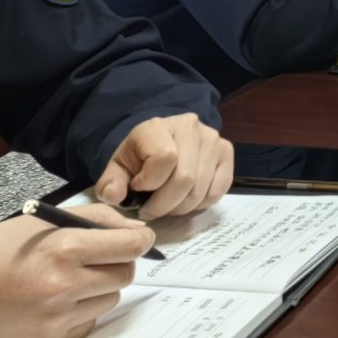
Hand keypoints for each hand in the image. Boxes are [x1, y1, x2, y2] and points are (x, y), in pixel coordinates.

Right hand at [0, 205, 152, 337]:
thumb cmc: (5, 249)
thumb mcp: (48, 219)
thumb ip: (98, 219)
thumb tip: (136, 232)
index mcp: (64, 248)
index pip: (131, 246)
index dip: (139, 240)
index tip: (137, 239)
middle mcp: (64, 285)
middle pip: (126, 274)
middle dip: (119, 263)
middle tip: (99, 258)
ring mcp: (58, 317)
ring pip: (112, 298)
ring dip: (102, 287)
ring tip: (72, 279)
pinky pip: (91, 321)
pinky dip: (84, 309)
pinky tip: (59, 300)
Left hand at [94, 114, 232, 218]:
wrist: (159, 145)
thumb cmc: (138, 159)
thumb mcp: (117, 170)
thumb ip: (110, 185)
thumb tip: (114, 196)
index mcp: (157, 127)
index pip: (164, 158)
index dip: (150, 183)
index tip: (138, 189)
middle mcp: (190, 127)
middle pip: (185, 179)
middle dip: (165, 205)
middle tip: (151, 211)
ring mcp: (212, 139)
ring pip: (201, 189)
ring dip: (181, 208)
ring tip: (167, 205)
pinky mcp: (226, 152)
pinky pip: (218, 190)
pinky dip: (200, 204)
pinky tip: (186, 199)